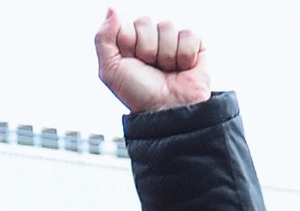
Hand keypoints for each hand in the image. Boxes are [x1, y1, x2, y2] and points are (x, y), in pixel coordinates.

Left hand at [95, 9, 209, 112]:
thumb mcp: (111, 70)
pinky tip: (182, 69)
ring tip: (167, 72)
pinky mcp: (195, 46)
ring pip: (168, 27)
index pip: (125, 22)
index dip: (127, 42)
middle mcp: (151, 40)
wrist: (166, 111)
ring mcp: (173, 42)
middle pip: (146, 22)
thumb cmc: (138, 95)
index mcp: (130, 43)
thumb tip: (111, 7)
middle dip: (146, 49)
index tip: (131, 61)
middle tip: (150, 69)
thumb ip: (104, 38)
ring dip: (165, 55)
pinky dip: (184, 55)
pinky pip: (188, 35)